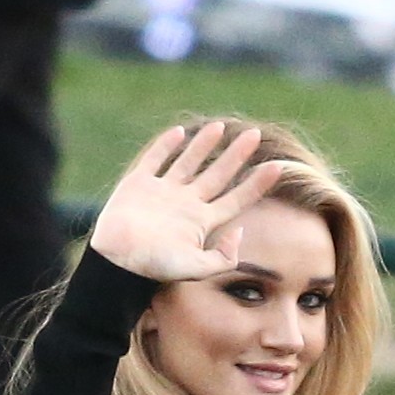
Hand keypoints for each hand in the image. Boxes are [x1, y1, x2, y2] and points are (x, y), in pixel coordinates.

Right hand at [90, 122, 284, 282]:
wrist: (116, 260)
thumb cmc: (155, 266)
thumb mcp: (196, 268)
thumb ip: (223, 256)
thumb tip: (241, 231)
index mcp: (202, 222)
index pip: (236, 199)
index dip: (257, 184)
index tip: (278, 166)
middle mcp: (186, 204)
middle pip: (218, 175)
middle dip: (237, 155)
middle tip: (255, 134)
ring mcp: (163, 192)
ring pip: (189, 163)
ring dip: (204, 145)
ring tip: (220, 126)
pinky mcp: (139, 184)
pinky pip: (155, 159)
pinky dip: (166, 145)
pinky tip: (179, 131)